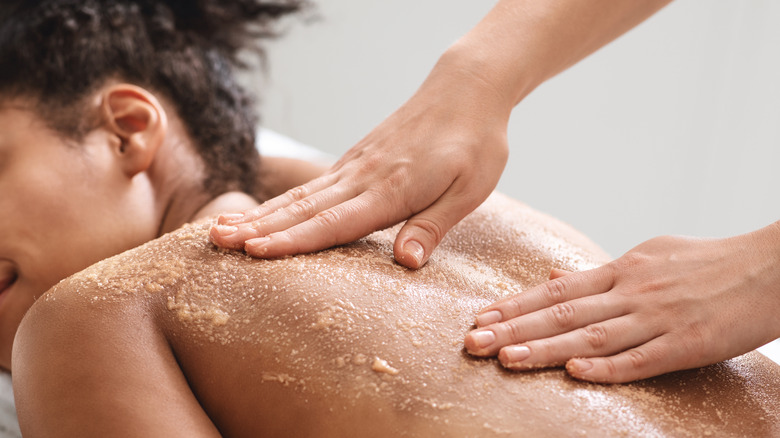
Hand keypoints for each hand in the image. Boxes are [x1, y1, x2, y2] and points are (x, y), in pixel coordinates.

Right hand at [210, 58, 511, 267]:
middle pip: (304, 208)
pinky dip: (282, 201)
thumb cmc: (475, 143)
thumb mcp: (470, 190)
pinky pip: (312, 185)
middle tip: (217, 242)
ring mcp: (356, 166)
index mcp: (393, 188)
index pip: (335, 221)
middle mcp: (365, 176)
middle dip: (258, 227)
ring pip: (301, 195)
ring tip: (222, 228)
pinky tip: (263, 212)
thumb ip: (433, 226)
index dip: (294, 239)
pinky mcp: (356, 160)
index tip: (255, 251)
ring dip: (260, 214)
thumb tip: (405, 262)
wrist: (467, 90)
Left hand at [464, 224, 779, 382]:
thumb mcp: (647, 256)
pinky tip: (574, 372)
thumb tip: (552, 279)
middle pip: (562, 313)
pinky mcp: (688, 344)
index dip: (515, 305)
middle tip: (474, 343)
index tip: (481, 318)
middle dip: (514, 329)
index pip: (556, 290)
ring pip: (591, 336)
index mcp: (621, 270)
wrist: (770, 266)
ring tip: (506, 360)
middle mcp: (632, 292)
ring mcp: (658, 318)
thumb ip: (598, 272)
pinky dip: (607, 367)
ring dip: (545, 349)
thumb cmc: (706, 261)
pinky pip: (641, 359)